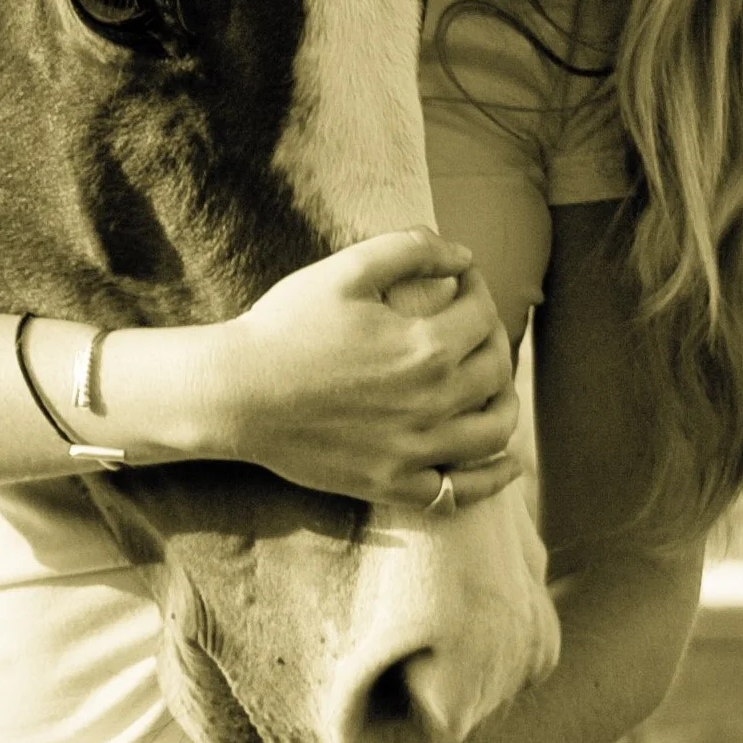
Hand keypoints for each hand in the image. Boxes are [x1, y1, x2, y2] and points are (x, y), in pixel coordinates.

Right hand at [187, 228, 519, 506]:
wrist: (236, 393)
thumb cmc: (285, 327)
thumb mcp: (344, 272)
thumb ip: (408, 250)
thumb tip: (462, 255)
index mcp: (426, 347)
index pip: (482, 314)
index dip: (477, 287)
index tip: (462, 277)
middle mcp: (434, 402)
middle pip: (496, 370)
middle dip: (494, 337)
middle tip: (474, 323)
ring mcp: (417, 450)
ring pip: (494, 430)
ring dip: (505, 400)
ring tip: (495, 383)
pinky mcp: (395, 483)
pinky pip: (462, 492)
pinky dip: (493, 478)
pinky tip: (506, 461)